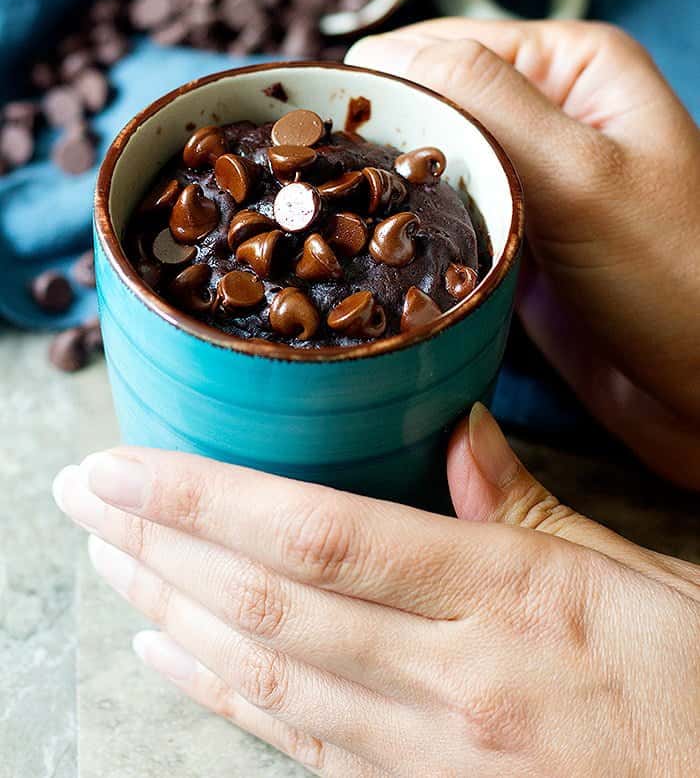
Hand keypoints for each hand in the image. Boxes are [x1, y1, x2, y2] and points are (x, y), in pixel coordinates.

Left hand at [53, 419, 699, 775]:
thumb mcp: (636, 572)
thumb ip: (530, 503)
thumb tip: (461, 432)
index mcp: (513, 597)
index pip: (323, 535)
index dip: (209, 498)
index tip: (129, 466)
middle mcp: (456, 678)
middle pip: (271, 603)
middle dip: (159, 544)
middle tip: (83, 496)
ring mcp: (434, 753)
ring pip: (270, 677)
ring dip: (172, 613)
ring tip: (107, 564)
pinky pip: (302, 744)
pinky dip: (225, 697)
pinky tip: (173, 658)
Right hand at [347, 20, 699, 486]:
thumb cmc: (682, 280)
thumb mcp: (582, 175)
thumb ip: (486, 103)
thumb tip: (379, 55)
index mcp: (569, 65)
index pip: (439, 46)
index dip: (375, 85)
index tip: (315, 139)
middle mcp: (545, 114)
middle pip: (426, 107)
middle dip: (375, 144)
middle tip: (319, 194)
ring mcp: (529, 182)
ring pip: (427, 169)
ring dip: (388, 196)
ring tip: (336, 228)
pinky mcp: (515, 243)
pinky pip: (442, 224)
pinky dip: (409, 238)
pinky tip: (379, 260)